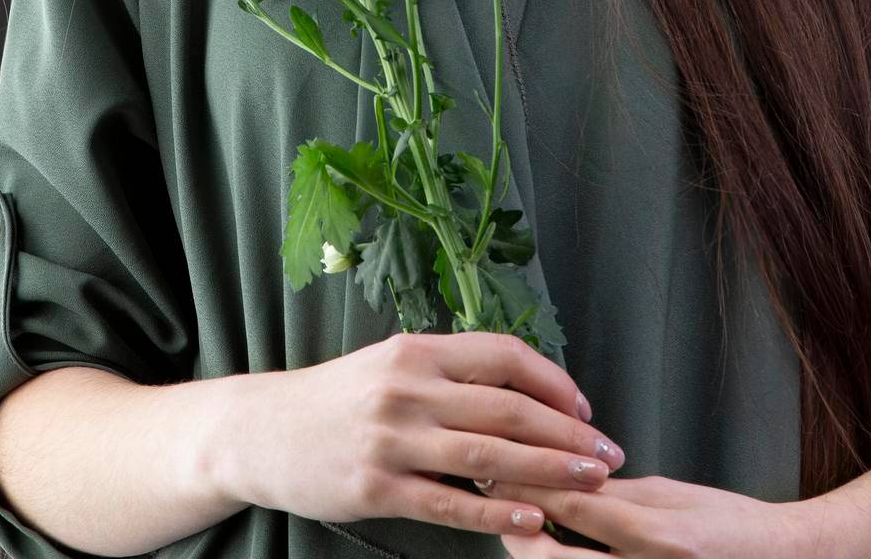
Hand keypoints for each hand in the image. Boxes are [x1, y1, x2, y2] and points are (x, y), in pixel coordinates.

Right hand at [217, 330, 626, 540]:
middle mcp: (409, 387)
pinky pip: (450, 504)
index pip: (504, 356)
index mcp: (418, 350)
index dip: (554, 382)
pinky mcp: (376, 488)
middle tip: (609, 453)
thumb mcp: (390, 364)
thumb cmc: (336, 399)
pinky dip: (498, 515)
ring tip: (592, 484)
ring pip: (488, 456)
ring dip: (549, 471)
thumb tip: (519, 391)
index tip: (585, 408)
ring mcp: (392, 439)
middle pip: (508, 408)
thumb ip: (448, 373)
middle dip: (568, 433)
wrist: (261, 430)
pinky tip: (533, 522)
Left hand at [488, 472, 817, 555]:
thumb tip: (561, 478)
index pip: (577, 508)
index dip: (531, 485)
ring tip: (517, 526)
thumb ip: (615, 493)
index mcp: (658, 537)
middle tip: (498, 503)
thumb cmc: (728, 525)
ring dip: (537, 555)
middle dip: (521, 534)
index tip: (499, 465)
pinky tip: (553, 552)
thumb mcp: (670, 495)